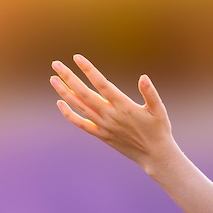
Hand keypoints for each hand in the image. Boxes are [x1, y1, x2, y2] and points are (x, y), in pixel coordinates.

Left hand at [51, 55, 179, 174]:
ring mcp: (103, 126)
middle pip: (84, 93)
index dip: (88, 70)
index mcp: (124, 106)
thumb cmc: (159, 130)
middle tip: (56, 64)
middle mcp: (110, 115)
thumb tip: (143, 77)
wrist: (155, 155)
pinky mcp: (101, 135)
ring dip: (64, 92)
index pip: (101, 84)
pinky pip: (80, 124)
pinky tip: (60, 103)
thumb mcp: (159, 110)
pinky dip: (68, 114)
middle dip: (68, 77)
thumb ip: (150, 93)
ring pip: (79, 106)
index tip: (77, 58)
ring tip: (53, 79)